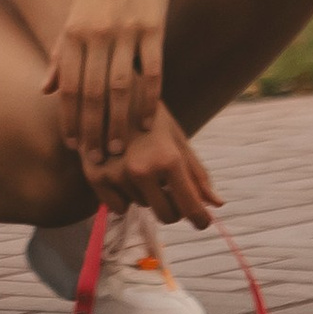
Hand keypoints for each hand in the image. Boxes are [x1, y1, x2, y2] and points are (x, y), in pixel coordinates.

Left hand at [43, 0, 174, 177]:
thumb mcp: (74, 14)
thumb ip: (60, 52)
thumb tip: (44, 88)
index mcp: (73, 32)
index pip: (68, 86)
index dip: (69, 119)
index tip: (72, 147)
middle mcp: (96, 34)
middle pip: (91, 93)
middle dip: (92, 130)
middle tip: (96, 161)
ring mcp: (125, 31)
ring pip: (120, 89)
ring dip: (118, 123)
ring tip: (119, 150)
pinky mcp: (153, 28)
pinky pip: (151, 72)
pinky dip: (149, 100)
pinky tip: (149, 122)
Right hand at [93, 100, 222, 231]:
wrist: (107, 92)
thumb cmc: (150, 115)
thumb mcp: (177, 139)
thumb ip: (197, 173)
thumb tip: (218, 204)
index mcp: (169, 158)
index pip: (191, 207)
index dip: (201, 219)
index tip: (204, 221)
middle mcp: (142, 169)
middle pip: (167, 215)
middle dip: (174, 208)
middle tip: (171, 190)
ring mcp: (116, 174)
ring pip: (141, 206)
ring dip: (146, 194)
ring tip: (140, 164)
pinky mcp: (95, 176)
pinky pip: (118, 207)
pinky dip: (124, 197)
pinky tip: (123, 173)